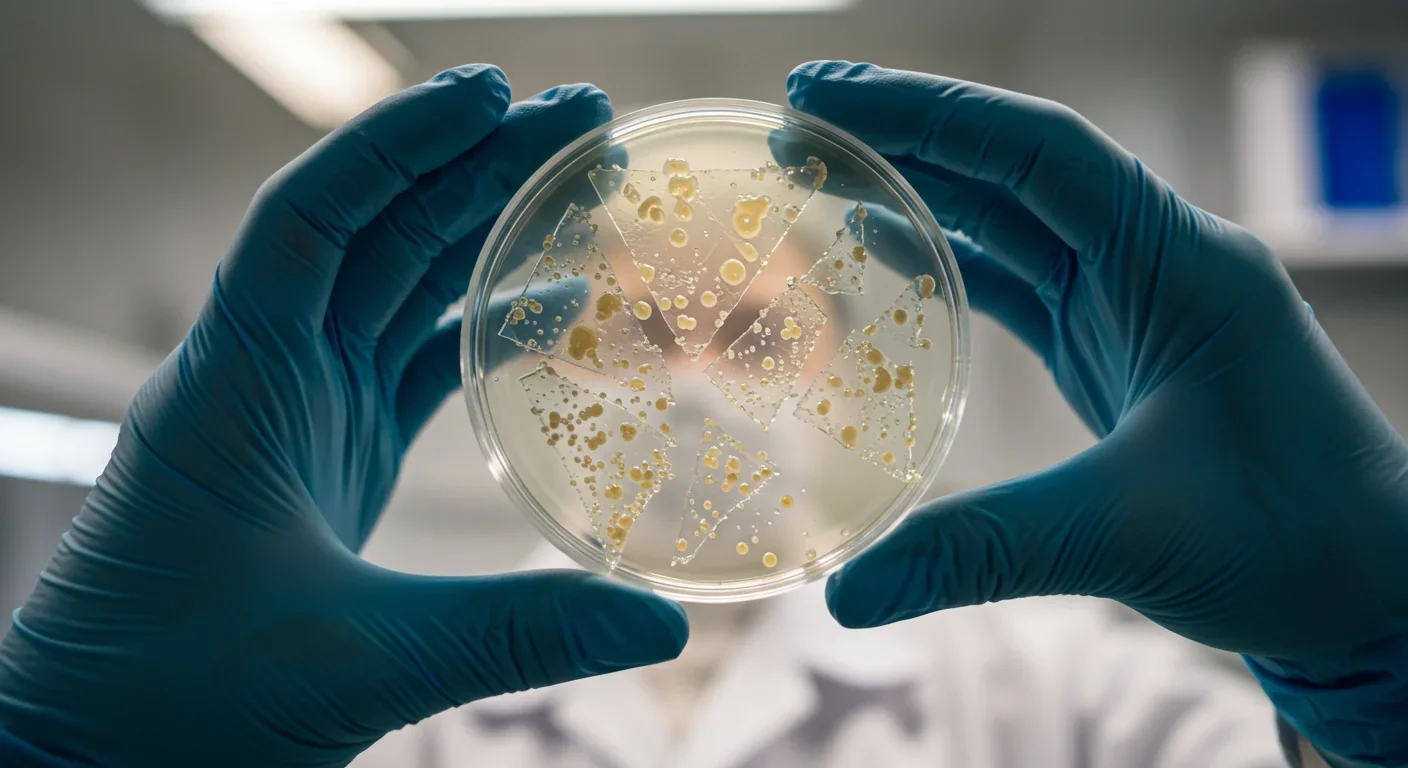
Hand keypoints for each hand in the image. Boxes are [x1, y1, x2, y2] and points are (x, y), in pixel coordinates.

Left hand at [0, 65, 685, 767]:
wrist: (100, 756)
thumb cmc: (179, 701)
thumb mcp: (358, 662)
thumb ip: (514, 636)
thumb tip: (658, 627)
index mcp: (236, 384)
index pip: (314, 215)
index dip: (399, 141)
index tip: (496, 95)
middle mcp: (264, 374)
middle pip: (377, 231)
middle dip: (475, 167)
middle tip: (583, 124)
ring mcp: (298, 412)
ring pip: (397, 286)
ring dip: (482, 231)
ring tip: (580, 188)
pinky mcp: (328, 455)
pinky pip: (410, 358)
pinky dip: (478, 324)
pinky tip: (552, 305)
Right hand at [788, 61, 1407, 764]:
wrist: (1370, 590)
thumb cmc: (1293, 542)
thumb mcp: (1132, 535)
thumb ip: (982, 552)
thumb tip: (847, 597)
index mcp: (1180, 265)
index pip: (1038, 151)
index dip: (928, 112)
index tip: (826, 94)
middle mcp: (1157, 263)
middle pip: (1015, 167)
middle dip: (907, 134)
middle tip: (799, 117)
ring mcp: (1137, 303)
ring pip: (1013, 217)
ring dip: (923, 189)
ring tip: (824, 170)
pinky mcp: (1117, 347)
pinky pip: (1022, 279)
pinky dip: (951, 257)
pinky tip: (887, 249)